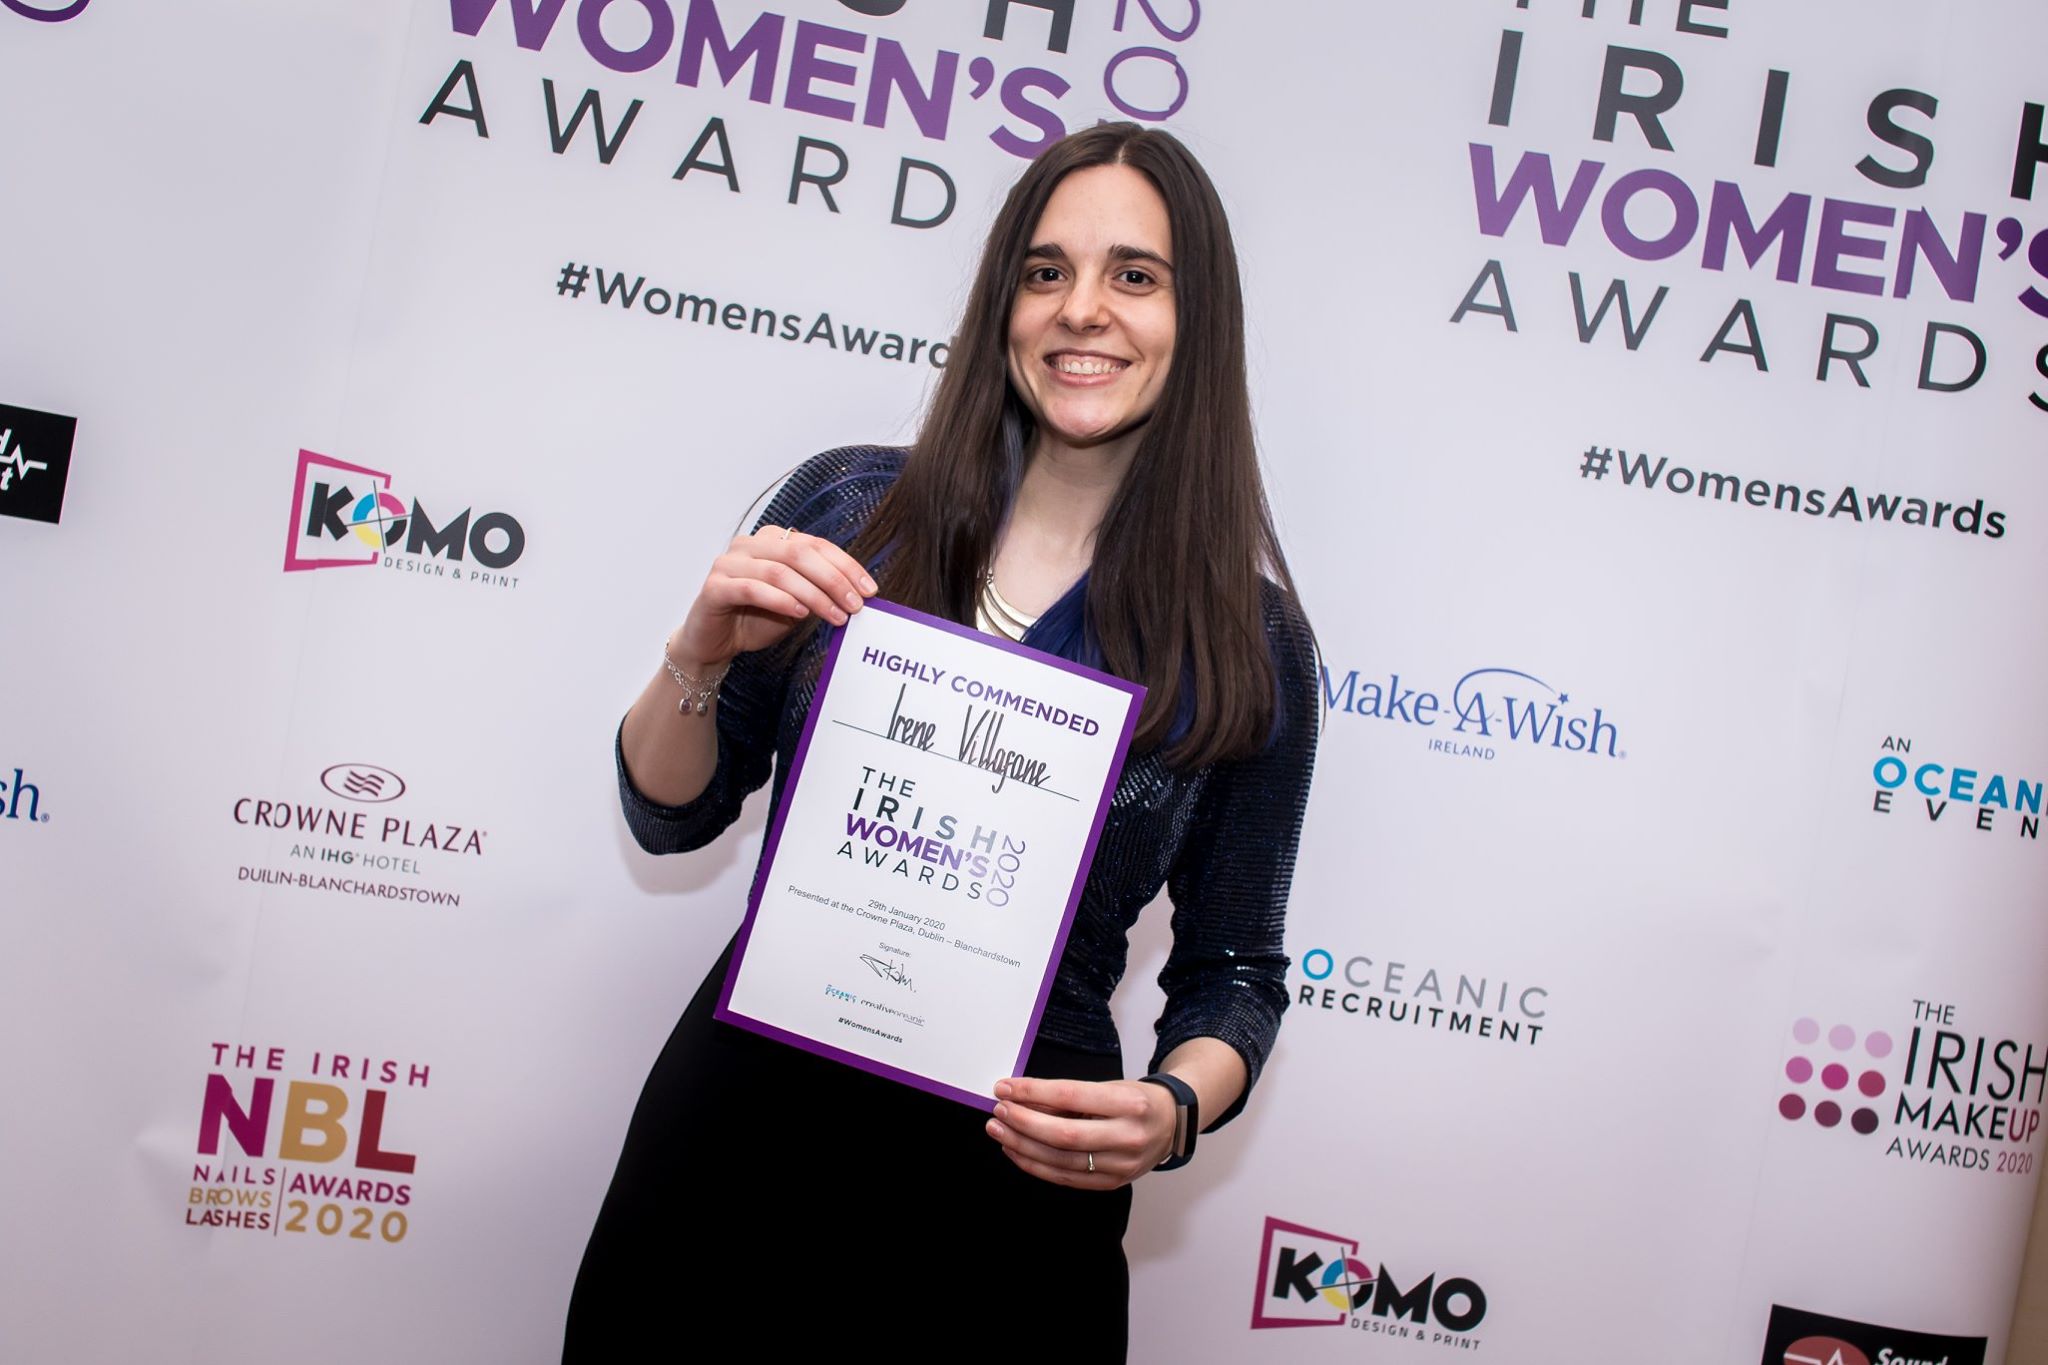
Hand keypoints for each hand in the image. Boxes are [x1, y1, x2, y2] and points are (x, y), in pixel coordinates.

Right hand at [672, 525, 876, 666]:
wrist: (714, 643)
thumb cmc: (755, 619)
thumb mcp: (797, 604)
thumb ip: (819, 591)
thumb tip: (860, 595)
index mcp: (771, 540)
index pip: (816, 545)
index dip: (846, 565)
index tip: (869, 590)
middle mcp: (748, 544)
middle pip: (800, 553)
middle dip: (834, 580)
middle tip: (856, 606)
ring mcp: (728, 563)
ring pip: (780, 571)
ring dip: (813, 595)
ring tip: (835, 616)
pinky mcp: (714, 586)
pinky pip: (752, 589)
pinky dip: (780, 600)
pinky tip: (800, 614)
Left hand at [983, 1076, 1174, 1189]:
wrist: (1171, 1125)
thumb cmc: (1136, 1101)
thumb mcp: (1109, 1087)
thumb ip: (1067, 1096)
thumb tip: (1022, 1099)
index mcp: (1130, 1104)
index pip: (1072, 1096)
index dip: (1033, 1092)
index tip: (1006, 1088)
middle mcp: (1128, 1137)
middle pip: (1064, 1135)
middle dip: (1024, 1123)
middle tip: (998, 1112)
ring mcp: (1122, 1166)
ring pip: (1061, 1161)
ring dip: (1022, 1146)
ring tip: (998, 1130)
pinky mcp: (1112, 1184)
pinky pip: (1065, 1178)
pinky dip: (1036, 1165)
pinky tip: (1016, 1150)